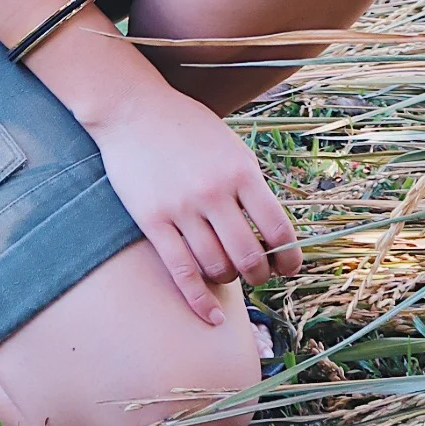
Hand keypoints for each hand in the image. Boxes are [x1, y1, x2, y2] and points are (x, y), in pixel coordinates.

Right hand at [90, 84, 300, 323]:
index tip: (290, 267)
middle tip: (260, 275)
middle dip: (261, 275)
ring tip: (230, 275)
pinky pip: (181, 272)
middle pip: (250, 257)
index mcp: (242, 171)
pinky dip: (200, 301)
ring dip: (230, 281)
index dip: (290, 257)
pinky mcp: (152, 220)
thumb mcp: (231, 146)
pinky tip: (213, 316)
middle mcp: (215, 192)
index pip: (278, 229)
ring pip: (216, 267)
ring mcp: (182, 208)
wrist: (133, 109)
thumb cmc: (187, 127)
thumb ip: (251, 185)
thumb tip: (273, 230)